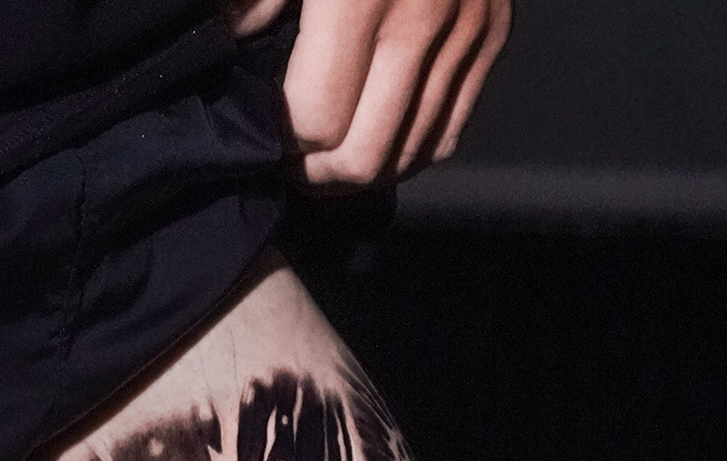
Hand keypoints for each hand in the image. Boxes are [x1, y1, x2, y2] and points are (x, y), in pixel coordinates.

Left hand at [267, 0, 511, 184]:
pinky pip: (451, 129)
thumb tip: (231, 40)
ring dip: (365, 172)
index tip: (267, 140)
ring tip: (332, 159)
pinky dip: (412, 151)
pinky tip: (381, 140)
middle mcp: (419, 18)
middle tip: (295, 166)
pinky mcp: (495, 31)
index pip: (318, 120)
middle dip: (320, 175)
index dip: (285, 145)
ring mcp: (465, 28)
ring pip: (412, 153)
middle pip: (366, 155)